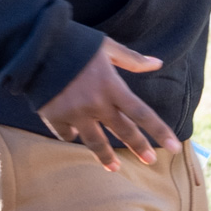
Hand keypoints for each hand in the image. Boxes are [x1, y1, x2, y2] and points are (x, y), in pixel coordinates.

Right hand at [39, 36, 181, 169]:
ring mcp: (75, 113)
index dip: (160, 131)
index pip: (142, 113)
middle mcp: (96, 103)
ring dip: (106, 157)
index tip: (175, 147)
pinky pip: (67, 134)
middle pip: (123, 132)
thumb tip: (158, 63)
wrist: (35, 46)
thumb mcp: (106, 47)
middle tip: (151, 161)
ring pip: (95, 142)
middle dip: (139, 147)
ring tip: (114, 167)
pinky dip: (72, 135)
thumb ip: (132, 59)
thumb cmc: (75, 43)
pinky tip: (76, 136)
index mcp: (111, 86)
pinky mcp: (54, 117)